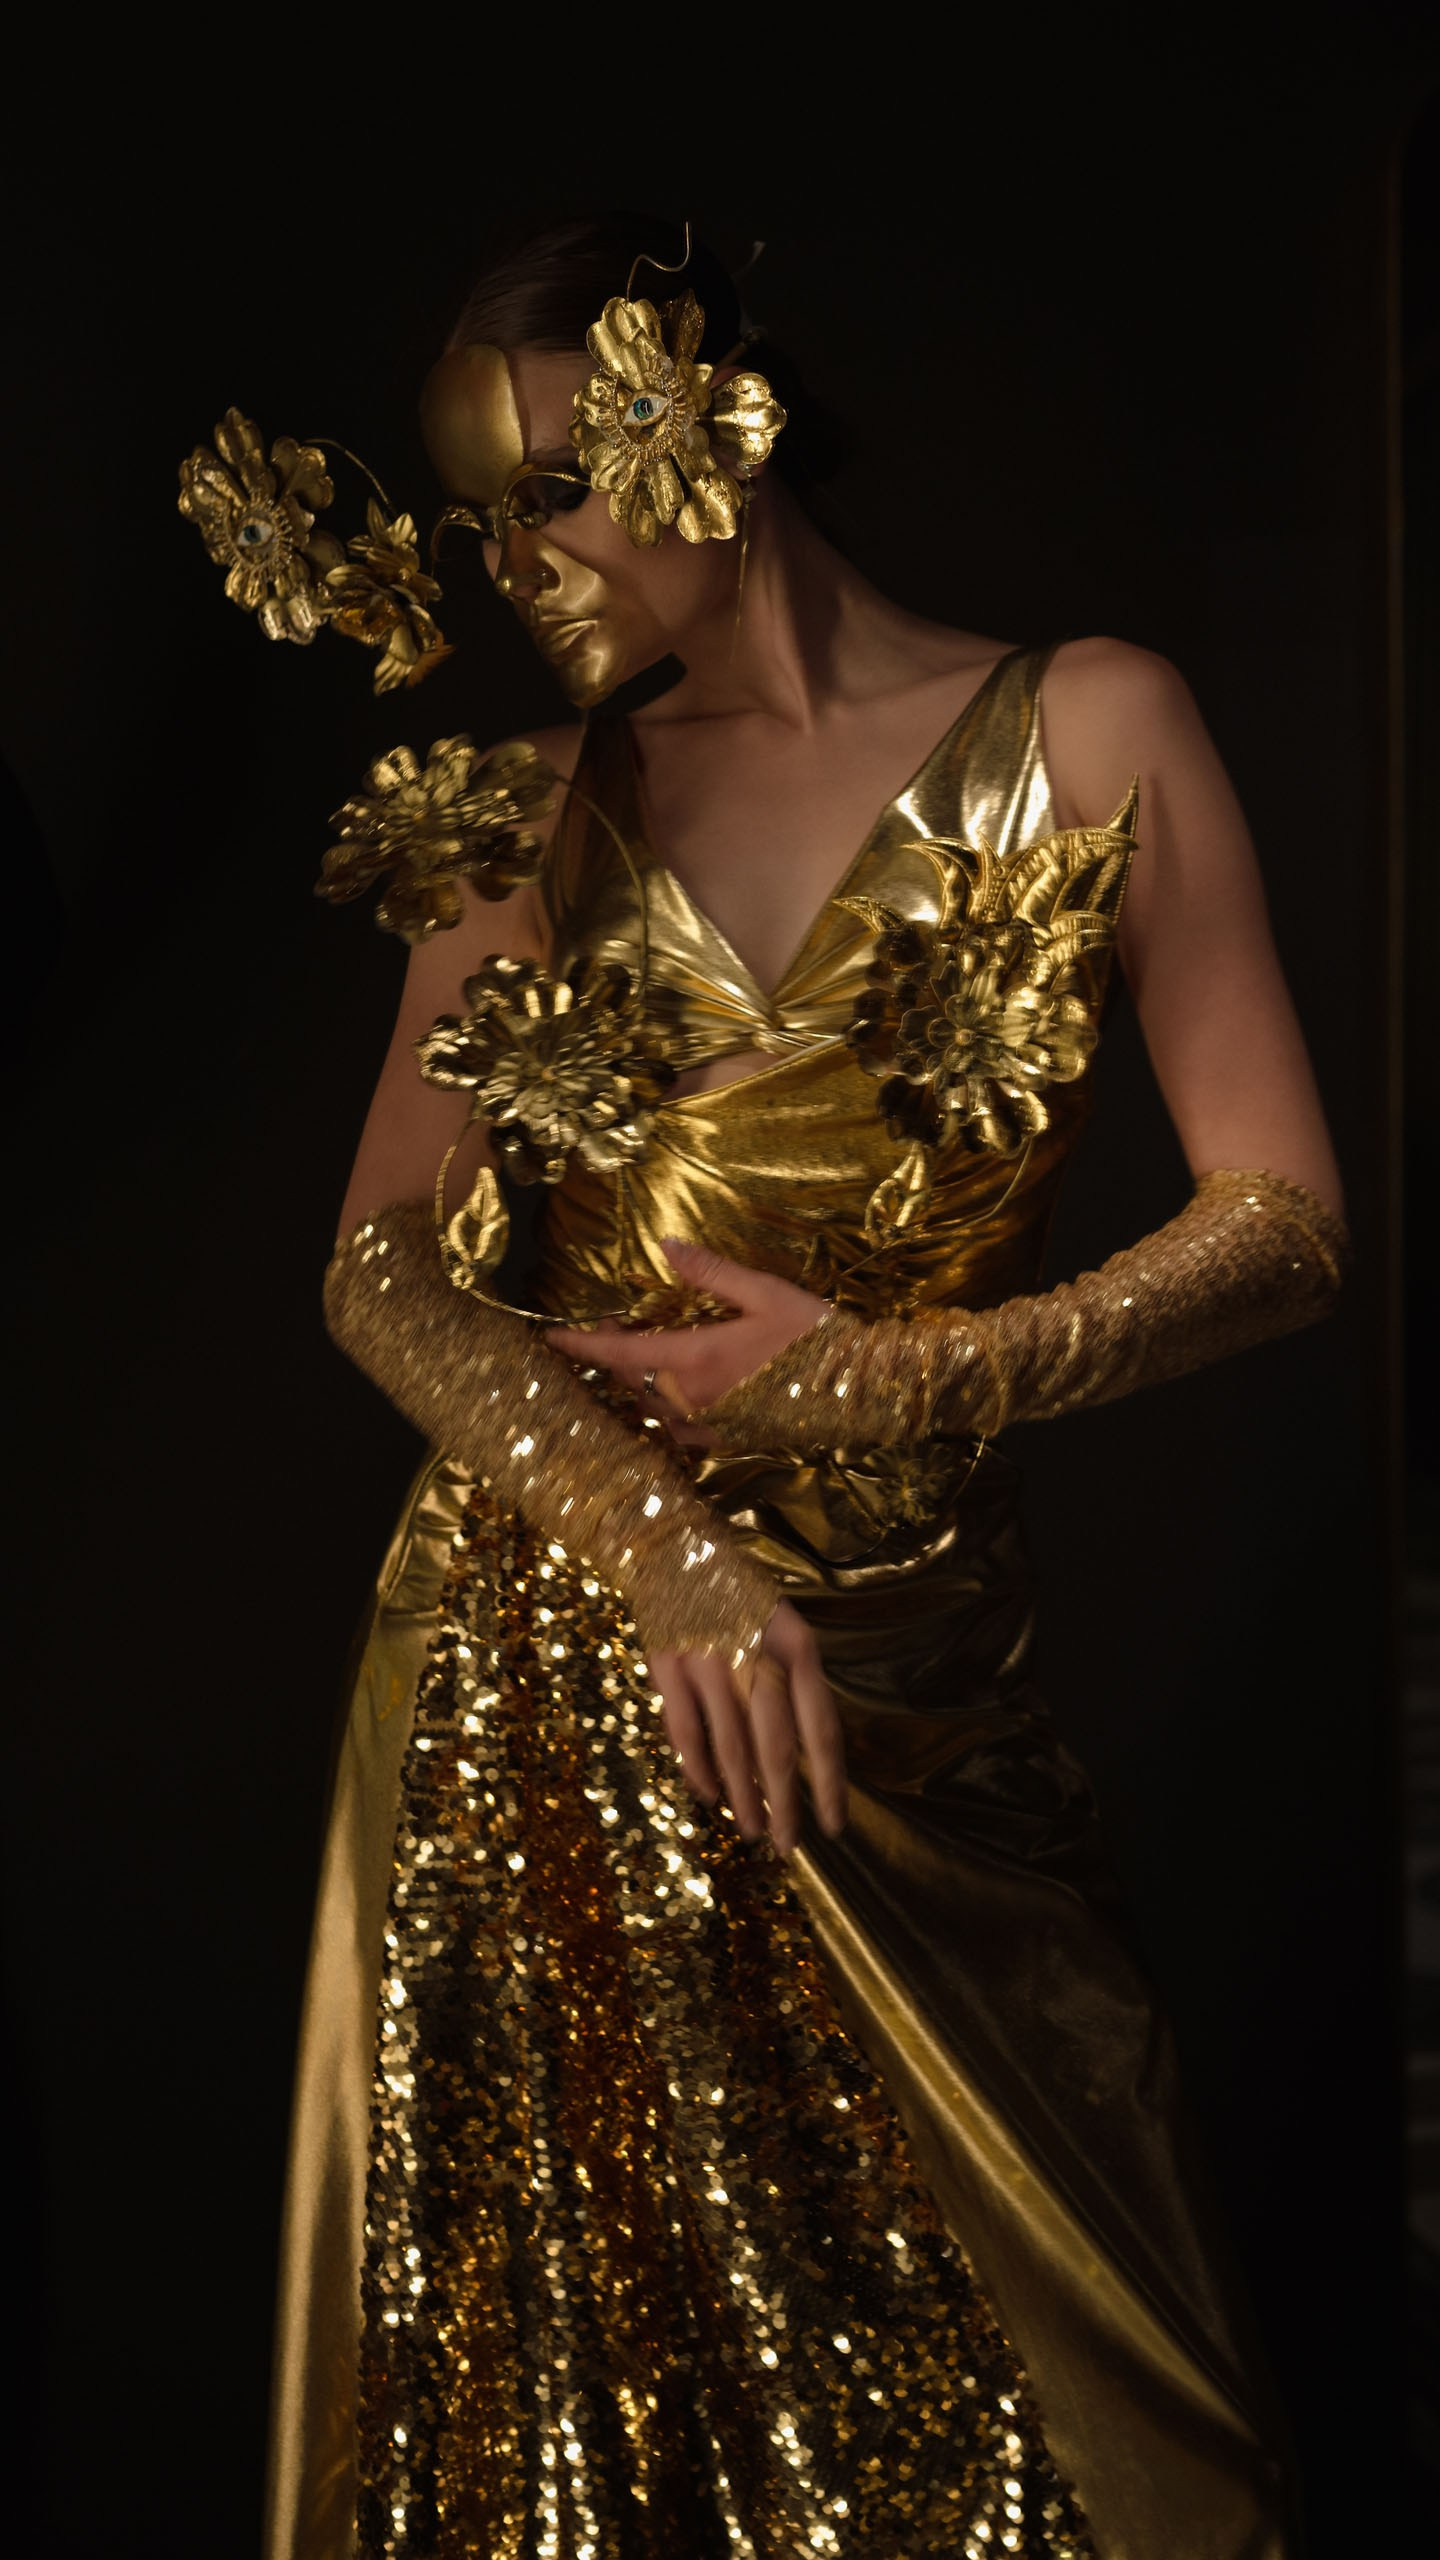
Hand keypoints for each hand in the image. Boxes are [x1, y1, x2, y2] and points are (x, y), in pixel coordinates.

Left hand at [548, 1240, 829, 1435]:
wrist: (860, 1390)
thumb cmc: (814, 1335)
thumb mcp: (765, 1292)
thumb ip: (710, 1272)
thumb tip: (664, 1245)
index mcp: (697, 1359)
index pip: (620, 1356)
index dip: (582, 1347)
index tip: (551, 1339)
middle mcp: (693, 1398)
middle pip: (629, 1383)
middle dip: (612, 1356)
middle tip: (615, 1323)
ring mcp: (709, 1425)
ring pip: (649, 1408)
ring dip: (634, 1383)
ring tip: (639, 1353)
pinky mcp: (727, 1439)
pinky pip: (675, 1431)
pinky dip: (660, 1410)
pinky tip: (671, 1394)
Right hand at [649, 1598, 846, 1853]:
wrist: (674, 1548)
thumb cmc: (740, 1599)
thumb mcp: (784, 1629)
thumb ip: (796, 1685)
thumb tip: (810, 1759)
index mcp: (797, 1645)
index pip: (821, 1725)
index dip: (828, 1781)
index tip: (834, 1825)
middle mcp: (756, 1653)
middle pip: (776, 1742)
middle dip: (785, 1801)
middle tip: (789, 1846)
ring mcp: (709, 1659)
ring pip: (732, 1743)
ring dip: (744, 1795)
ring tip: (754, 1832)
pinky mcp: (668, 1664)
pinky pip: (686, 1730)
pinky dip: (698, 1767)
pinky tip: (711, 1796)